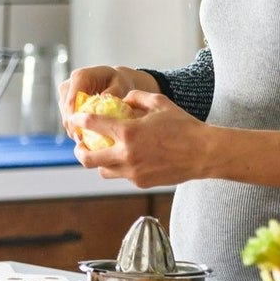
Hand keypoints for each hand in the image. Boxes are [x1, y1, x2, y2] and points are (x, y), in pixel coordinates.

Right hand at [58, 65, 154, 140]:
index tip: (83, 135)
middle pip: (66, 112)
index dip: (75, 119)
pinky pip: (68, 121)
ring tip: (90, 141)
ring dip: (76, 130)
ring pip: (66, 119)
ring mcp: (65, 96)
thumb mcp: (120, 84)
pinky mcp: (65, 106)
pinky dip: (77, 129)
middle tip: (87, 143)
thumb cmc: (119, 82)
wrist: (113, 81)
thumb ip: (113, 91)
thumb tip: (103, 98)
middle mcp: (68, 85)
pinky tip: (89, 136)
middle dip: (76, 128)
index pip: (72, 101)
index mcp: (80, 77)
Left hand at [70, 90, 211, 188]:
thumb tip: (122, 100)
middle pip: (87, 158)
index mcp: (129, 132)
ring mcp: (133, 172)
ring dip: (99, 162)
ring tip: (103, 153)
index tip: (76, 119)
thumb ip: (137, 98)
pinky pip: (123, 176)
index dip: (80, 120)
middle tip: (81, 144)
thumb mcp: (161, 103)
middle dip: (79, 150)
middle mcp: (126, 154)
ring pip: (103, 171)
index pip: (93, 125)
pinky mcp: (141, 182)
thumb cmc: (185, 126)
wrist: (203, 153)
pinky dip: (120, 167)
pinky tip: (129, 158)